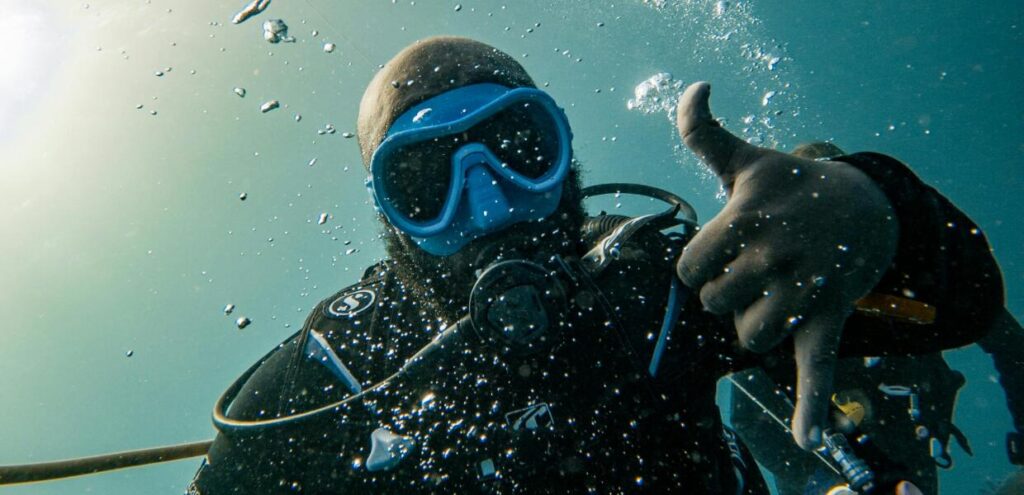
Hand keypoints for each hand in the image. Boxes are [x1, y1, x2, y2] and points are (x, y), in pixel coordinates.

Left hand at [674, 82, 897, 449]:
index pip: (688, 271)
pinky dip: (811, 406)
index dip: (700, 265)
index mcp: (747, 221)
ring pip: (747, 336)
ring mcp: (804, 291)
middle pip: (714, 304)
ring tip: (775, 292)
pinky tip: (806, 436)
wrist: (866, 208)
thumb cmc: (790, 187)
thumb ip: (704, 131)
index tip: (722, 249)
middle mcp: (775, 256)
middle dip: (727, 289)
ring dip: (754, 321)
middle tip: (755, 266)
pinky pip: (816, 369)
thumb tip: (692, 86)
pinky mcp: (827, 320)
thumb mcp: (746, 159)